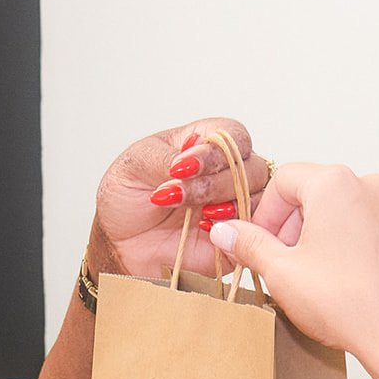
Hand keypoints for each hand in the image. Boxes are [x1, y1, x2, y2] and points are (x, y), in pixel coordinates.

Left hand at [89, 118, 271, 278]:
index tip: (180, 167)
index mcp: (203, 143)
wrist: (121, 244)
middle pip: (250, 167)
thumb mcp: (133, 165)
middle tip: (177, 195)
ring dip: (226, 204)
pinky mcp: (237, 234)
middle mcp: (224, 170)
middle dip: (213, 182)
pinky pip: (254, 229)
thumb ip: (163, 158)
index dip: (214, 152)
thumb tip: (187, 160)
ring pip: (256, 196)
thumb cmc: (127, 198)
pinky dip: (234, 228)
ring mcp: (233, 202)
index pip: (232, 135)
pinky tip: (205, 229)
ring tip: (196, 214)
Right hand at [206, 163, 378, 365]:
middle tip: (282, 262)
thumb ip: (249, 243)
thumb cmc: (347, 303)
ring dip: (321, 234)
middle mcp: (371, 186)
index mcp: (336, 184)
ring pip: (344, 209)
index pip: (284, 180)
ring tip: (313, 273)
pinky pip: (369, 227)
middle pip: (315, 192)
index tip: (259, 243)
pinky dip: (351, 243)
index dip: (264, 213)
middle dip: (292, 224)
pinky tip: (343, 278)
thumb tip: (226, 231)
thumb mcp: (281, 272)